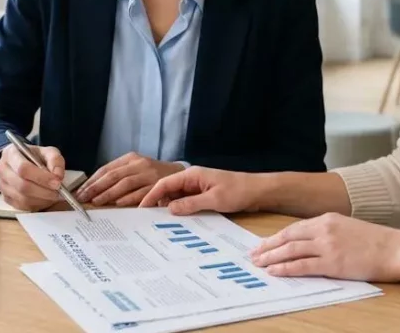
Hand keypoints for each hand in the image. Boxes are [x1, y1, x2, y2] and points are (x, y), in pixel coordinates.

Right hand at [0, 143, 65, 211]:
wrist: (25, 164)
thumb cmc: (36, 157)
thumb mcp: (48, 152)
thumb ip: (55, 160)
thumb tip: (57, 175)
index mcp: (10, 153)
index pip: (23, 168)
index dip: (41, 177)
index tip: (57, 182)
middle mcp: (1, 169)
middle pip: (22, 185)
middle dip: (43, 191)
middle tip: (58, 192)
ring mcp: (1, 185)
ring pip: (22, 198)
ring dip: (42, 199)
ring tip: (54, 195)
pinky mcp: (5, 198)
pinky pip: (22, 206)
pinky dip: (37, 204)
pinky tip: (45, 198)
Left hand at [77, 153, 184, 206]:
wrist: (179, 174)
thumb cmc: (152, 174)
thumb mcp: (135, 169)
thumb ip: (119, 175)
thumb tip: (93, 188)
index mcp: (131, 158)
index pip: (107, 169)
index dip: (92, 180)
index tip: (80, 191)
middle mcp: (140, 164)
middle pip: (113, 176)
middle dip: (96, 188)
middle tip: (83, 198)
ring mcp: (150, 174)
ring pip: (125, 184)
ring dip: (109, 193)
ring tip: (96, 201)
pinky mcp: (158, 185)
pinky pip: (140, 193)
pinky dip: (128, 198)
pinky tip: (117, 204)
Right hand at [138, 166, 264, 214]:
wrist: (259, 191)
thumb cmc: (238, 191)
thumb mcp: (214, 200)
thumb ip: (190, 204)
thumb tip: (169, 209)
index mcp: (192, 175)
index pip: (165, 183)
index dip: (151, 195)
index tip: (140, 208)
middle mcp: (192, 180)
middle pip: (168, 191)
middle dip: (158, 203)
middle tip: (146, 220)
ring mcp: (198, 188)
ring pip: (177, 198)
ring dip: (170, 209)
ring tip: (158, 224)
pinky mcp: (204, 196)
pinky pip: (187, 203)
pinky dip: (181, 211)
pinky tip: (177, 222)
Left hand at [250, 213, 399, 282]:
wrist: (395, 248)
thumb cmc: (376, 241)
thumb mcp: (348, 228)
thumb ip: (328, 232)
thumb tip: (309, 244)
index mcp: (327, 219)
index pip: (294, 228)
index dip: (276, 237)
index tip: (263, 243)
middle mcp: (324, 229)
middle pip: (287, 237)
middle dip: (267, 246)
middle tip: (253, 254)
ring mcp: (327, 245)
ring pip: (290, 251)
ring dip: (271, 257)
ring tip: (259, 263)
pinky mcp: (332, 263)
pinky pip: (302, 266)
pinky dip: (285, 268)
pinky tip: (275, 271)